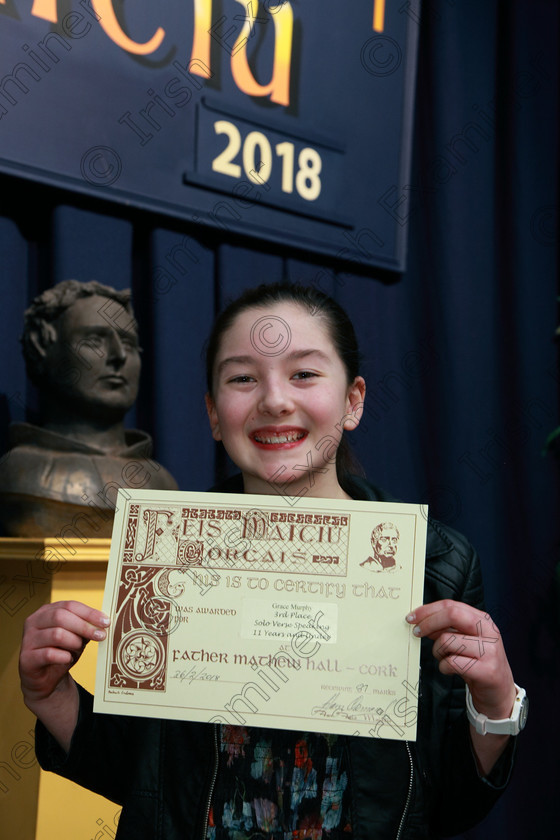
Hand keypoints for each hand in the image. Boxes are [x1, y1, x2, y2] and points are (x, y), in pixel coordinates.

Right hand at [19, 600, 109, 707]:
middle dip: (84, 626)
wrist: (45, 679)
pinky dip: (63, 656)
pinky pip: (49, 654)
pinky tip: (68, 659)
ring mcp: (28, 640)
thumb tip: (103, 623)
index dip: (89, 613)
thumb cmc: (61, 652)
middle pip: (61, 617)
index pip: (69, 605)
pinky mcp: (26, 658)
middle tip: (100, 636)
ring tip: (78, 650)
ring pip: (56, 634)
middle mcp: (34, 622)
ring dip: (74, 642)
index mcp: (46, 611)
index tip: (106, 622)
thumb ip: (86, 627)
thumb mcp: (76, 636)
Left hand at [406, 600, 515, 719]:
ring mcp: (490, 651)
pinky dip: (444, 667)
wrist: (499, 693)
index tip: (412, 617)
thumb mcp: (464, 641)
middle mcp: (489, 631)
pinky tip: (450, 670)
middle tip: (416, 633)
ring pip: (448, 640)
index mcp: (482, 620)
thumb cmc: (478, 664)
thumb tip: (421, 620)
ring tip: (443, 658)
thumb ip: (447, 629)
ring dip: (437, 651)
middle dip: (429, 622)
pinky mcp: (487, 671)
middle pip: (452, 614)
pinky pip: (452, 663)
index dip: (428, 610)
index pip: (451, 605)